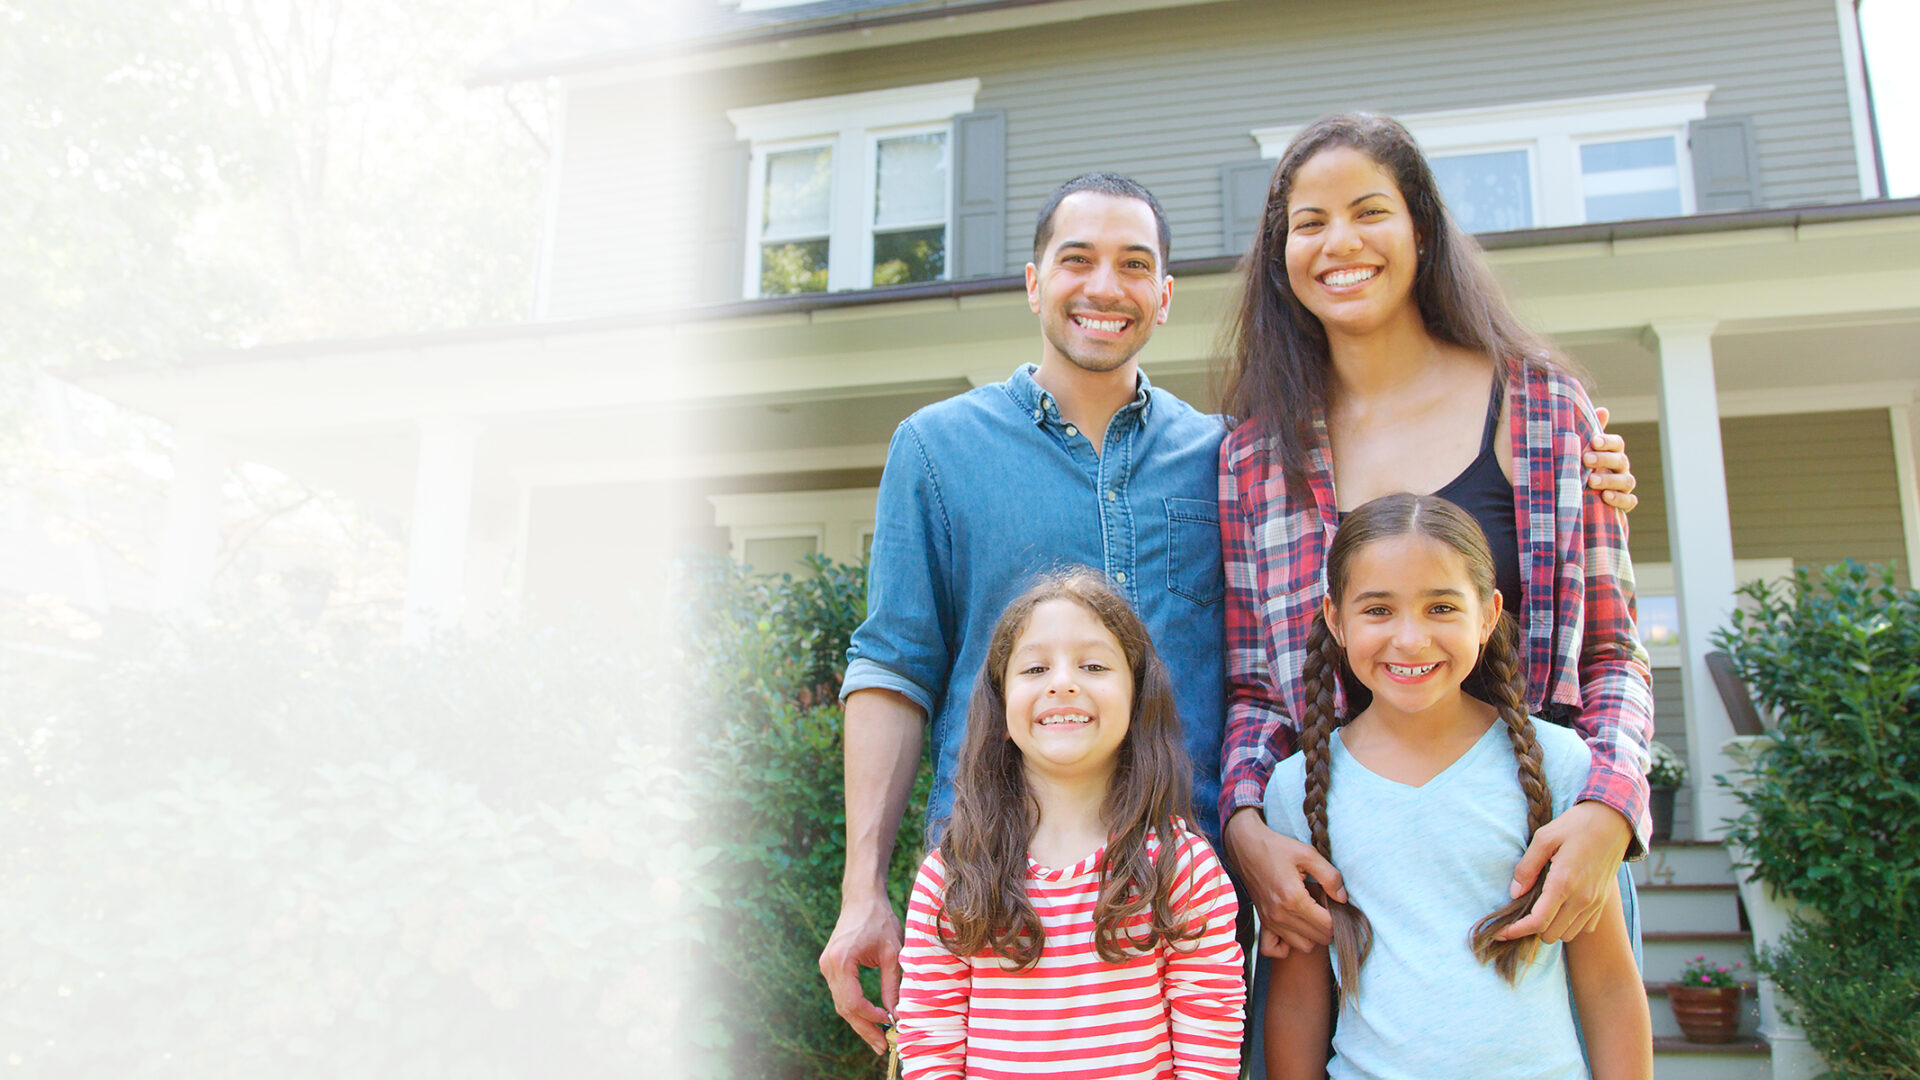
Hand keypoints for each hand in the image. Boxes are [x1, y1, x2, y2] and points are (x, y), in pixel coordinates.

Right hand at [818, 890, 902, 1053]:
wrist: (862, 898)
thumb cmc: (879, 920)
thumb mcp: (892, 953)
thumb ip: (893, 985)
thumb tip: (898, 1013)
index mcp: (842, 961)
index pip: (853, 1001)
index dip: (871, 1018)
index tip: (889, 1025)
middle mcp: (828, 965)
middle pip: (844, 1007)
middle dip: (864, 1029)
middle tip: (883, 1046)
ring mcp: (826, 966)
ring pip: (841, 1004)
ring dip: (859, 1022)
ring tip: (878, 1039)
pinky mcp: (830, 966)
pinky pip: (841, 994)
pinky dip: (855, 1008)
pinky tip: (870, 1019)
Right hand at [1225, 807, 1343, 957]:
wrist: (1246, 846)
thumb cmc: (1277, 848)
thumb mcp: (1308, 854)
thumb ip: (1330, 876)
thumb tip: (1343, 898)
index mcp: (1294, 899)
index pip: (1328, 926)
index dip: (1337, 915)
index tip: (1332, 899)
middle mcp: (1280, 916)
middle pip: (1319, 939)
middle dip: (1328, 924)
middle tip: (1323, 904)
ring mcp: (1270, 922)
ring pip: (1303, 946)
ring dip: (1313, 934)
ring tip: (1311, 913)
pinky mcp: (1263, 922)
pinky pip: (1275, 949)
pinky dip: (1287, 945)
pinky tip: (1294, 927)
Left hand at [1498, 800, 1632, 943]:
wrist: (1613, 821)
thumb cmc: (1576, 825)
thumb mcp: (1544, 837)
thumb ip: (1527, 867)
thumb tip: (1515, 892)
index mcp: (1564, 883)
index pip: (1538, 922)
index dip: (1516, 931)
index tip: (1501, 932)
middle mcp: (1582, 899)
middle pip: (1550, 934)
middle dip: (1531, 928)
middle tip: (1521, 913)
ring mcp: (1595, 903)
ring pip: (1567, 935)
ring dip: (1550, 928)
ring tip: (1540, 909)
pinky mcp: (1602, 903)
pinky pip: (1583, 928)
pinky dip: (1568, 925)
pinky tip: (1560, 908)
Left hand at [1584, 405, 1637, 512]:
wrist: (1580, 500)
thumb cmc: (1580, 470)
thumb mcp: (1580, 452)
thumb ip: (1589, 433)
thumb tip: (1603, 410)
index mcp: (1612, 453)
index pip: (1617, 443)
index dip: (1608, 441)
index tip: (1594, 441)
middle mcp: (1621, 469)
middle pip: (1621, 460)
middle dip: (1605, 459)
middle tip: (1586, 459)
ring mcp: (1624, 487)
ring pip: (1626, 480)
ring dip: (1610, 479)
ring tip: (1592, 481)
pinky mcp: (1624, 504)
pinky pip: (1630, 501)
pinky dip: (1620, 499)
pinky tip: (1606, 497)